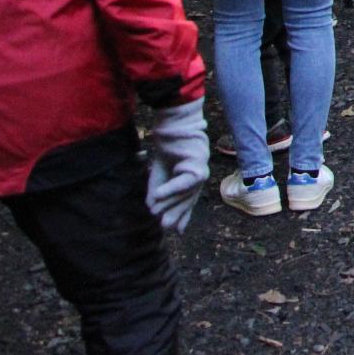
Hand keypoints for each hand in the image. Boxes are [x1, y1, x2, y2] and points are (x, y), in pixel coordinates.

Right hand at [145, 100, 209, 233]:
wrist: (173, 123)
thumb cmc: (167, 146)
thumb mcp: (160, 172)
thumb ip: (158, 190)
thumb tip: (152, 209)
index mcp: (191, 178)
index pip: (188, 201)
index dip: (183, 216)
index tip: (177, 231)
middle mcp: (199, 175)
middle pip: (189, 199)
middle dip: (176, 214)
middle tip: (164, 227)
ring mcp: (201, 167)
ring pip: (187, 192)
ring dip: (170, 202)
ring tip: (155, 212)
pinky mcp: (198, 161)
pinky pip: (186, 180)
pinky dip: (171, 188)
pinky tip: (158, 195)